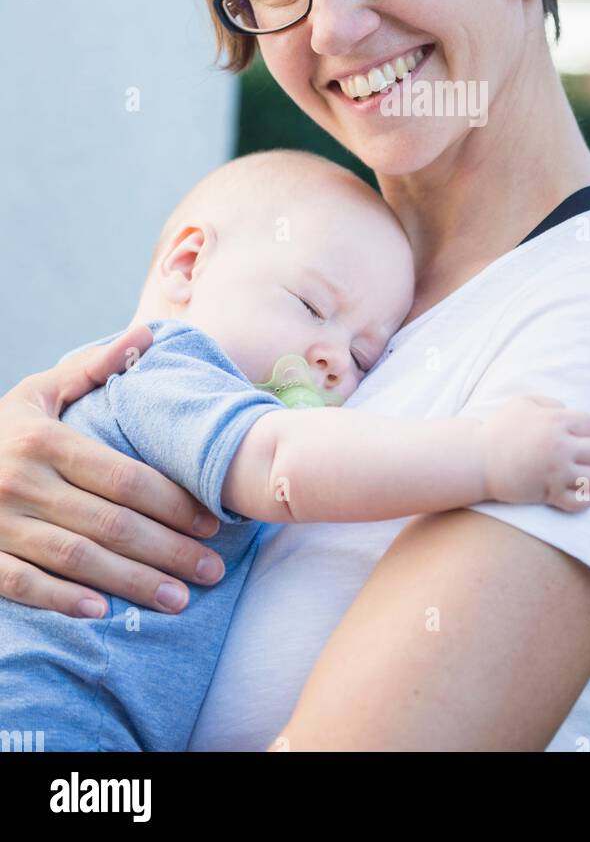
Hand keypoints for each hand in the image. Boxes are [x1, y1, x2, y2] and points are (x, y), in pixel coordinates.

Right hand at [0, 325, 223, 616]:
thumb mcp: (37, 393)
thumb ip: (92, 369)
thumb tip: (146, 333)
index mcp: (43, 440)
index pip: (123, 477)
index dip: (172, 502)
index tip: (212, 522)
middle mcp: (20, 482)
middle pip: (110, 522)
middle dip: (167, 550)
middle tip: (212, 571)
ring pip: (76, 558)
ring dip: (131, 582)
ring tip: (179, 599)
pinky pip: (23, 585)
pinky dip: (62, 600)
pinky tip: (103, 612)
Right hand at [480, 395, 589, 511]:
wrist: (478, 461)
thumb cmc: (499, 430)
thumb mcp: (522, 403)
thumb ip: (549, 402)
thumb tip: (568, 411)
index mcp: (554, 422)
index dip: (587, 430)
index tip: (576, 436)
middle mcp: (559, 447)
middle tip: (587, 455)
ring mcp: (556, 473)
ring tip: (589, 473)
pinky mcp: (550, 494)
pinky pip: (583, 501)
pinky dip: (589, 497)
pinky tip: (583, 490)